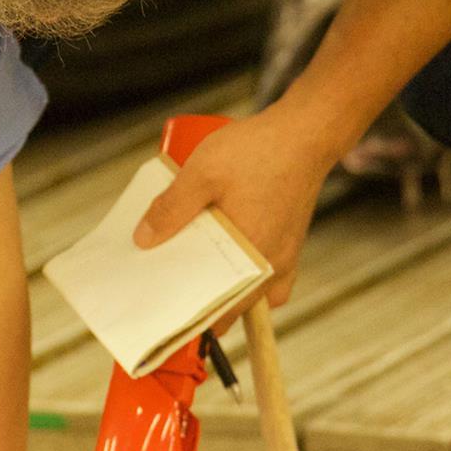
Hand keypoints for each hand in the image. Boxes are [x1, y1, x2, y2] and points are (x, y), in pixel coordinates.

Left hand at [133, 102, 338, 317]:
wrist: (306, 132)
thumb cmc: (259, 151)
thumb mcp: (202, 174)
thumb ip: (171, 208)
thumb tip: (144, 240)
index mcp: (250, 260)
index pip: (215, 312)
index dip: (187, 319)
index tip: (160, 315)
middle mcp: (272, 269)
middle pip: (230, 307)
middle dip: (198, 303)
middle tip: (165, 289)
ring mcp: (284, 259)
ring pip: (248, 294)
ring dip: (222, 289)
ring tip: (190, 271)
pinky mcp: (289, 244)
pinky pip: (266, 278)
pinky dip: (246, 275)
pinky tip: (226, 259)